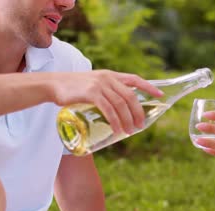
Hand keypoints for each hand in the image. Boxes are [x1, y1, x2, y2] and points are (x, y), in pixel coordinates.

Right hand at [48, 70, 162, 134]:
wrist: (53, 85)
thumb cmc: (73, 89)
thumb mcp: (94, 85)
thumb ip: (106, 92)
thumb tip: (119, 108)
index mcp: (111, 75)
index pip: (135, 79)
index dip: (149, 87)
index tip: (160, 95)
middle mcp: (108, 78)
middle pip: (130, 96)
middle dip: (138, 112)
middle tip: (141, 126)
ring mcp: (100, 85)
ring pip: (121, 105)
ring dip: (128, 120)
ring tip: (130, 132)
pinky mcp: (91, 94)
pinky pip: (108, 110)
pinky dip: (115, 121)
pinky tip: (118, 130)